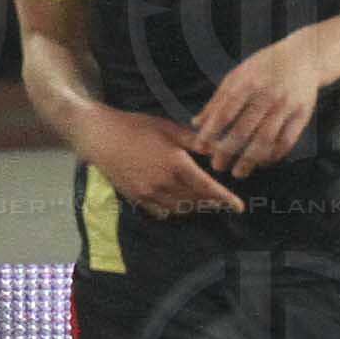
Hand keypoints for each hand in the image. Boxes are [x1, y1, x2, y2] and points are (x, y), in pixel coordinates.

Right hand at [84, 107, 244, 218]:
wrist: (100, 136)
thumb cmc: (135, 127)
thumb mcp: (168, 128)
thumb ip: (193, 141)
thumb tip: (216, 149)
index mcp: (175, 164)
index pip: (207, 187)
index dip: (225, 198)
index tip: (239, 207)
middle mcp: (164, 183)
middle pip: (196, 200)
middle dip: (212, 202)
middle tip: (223, 201)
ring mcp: (148, 194)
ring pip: (180, 208)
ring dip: (194, 206)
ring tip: (204, 201)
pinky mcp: (136, 198)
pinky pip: (161, 212)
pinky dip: (174, 210)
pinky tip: (178, 203)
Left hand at [192, 29, 327, 177]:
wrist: (305, 56)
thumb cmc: (264, 66)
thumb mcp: (238, 75)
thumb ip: (217, 100)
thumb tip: (196, 124)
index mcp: (248, 82)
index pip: (225, 112)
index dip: (211, 132)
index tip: (200, 148)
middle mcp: (267, 94)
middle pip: (244, 129)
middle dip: (227, 150)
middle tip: (217, 166)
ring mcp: (286, 105)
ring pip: (265, 139)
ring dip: (250, 159)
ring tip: (238, 172)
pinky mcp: (302, 114)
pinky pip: (286, 141)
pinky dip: (273, 155)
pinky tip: (262, 163)